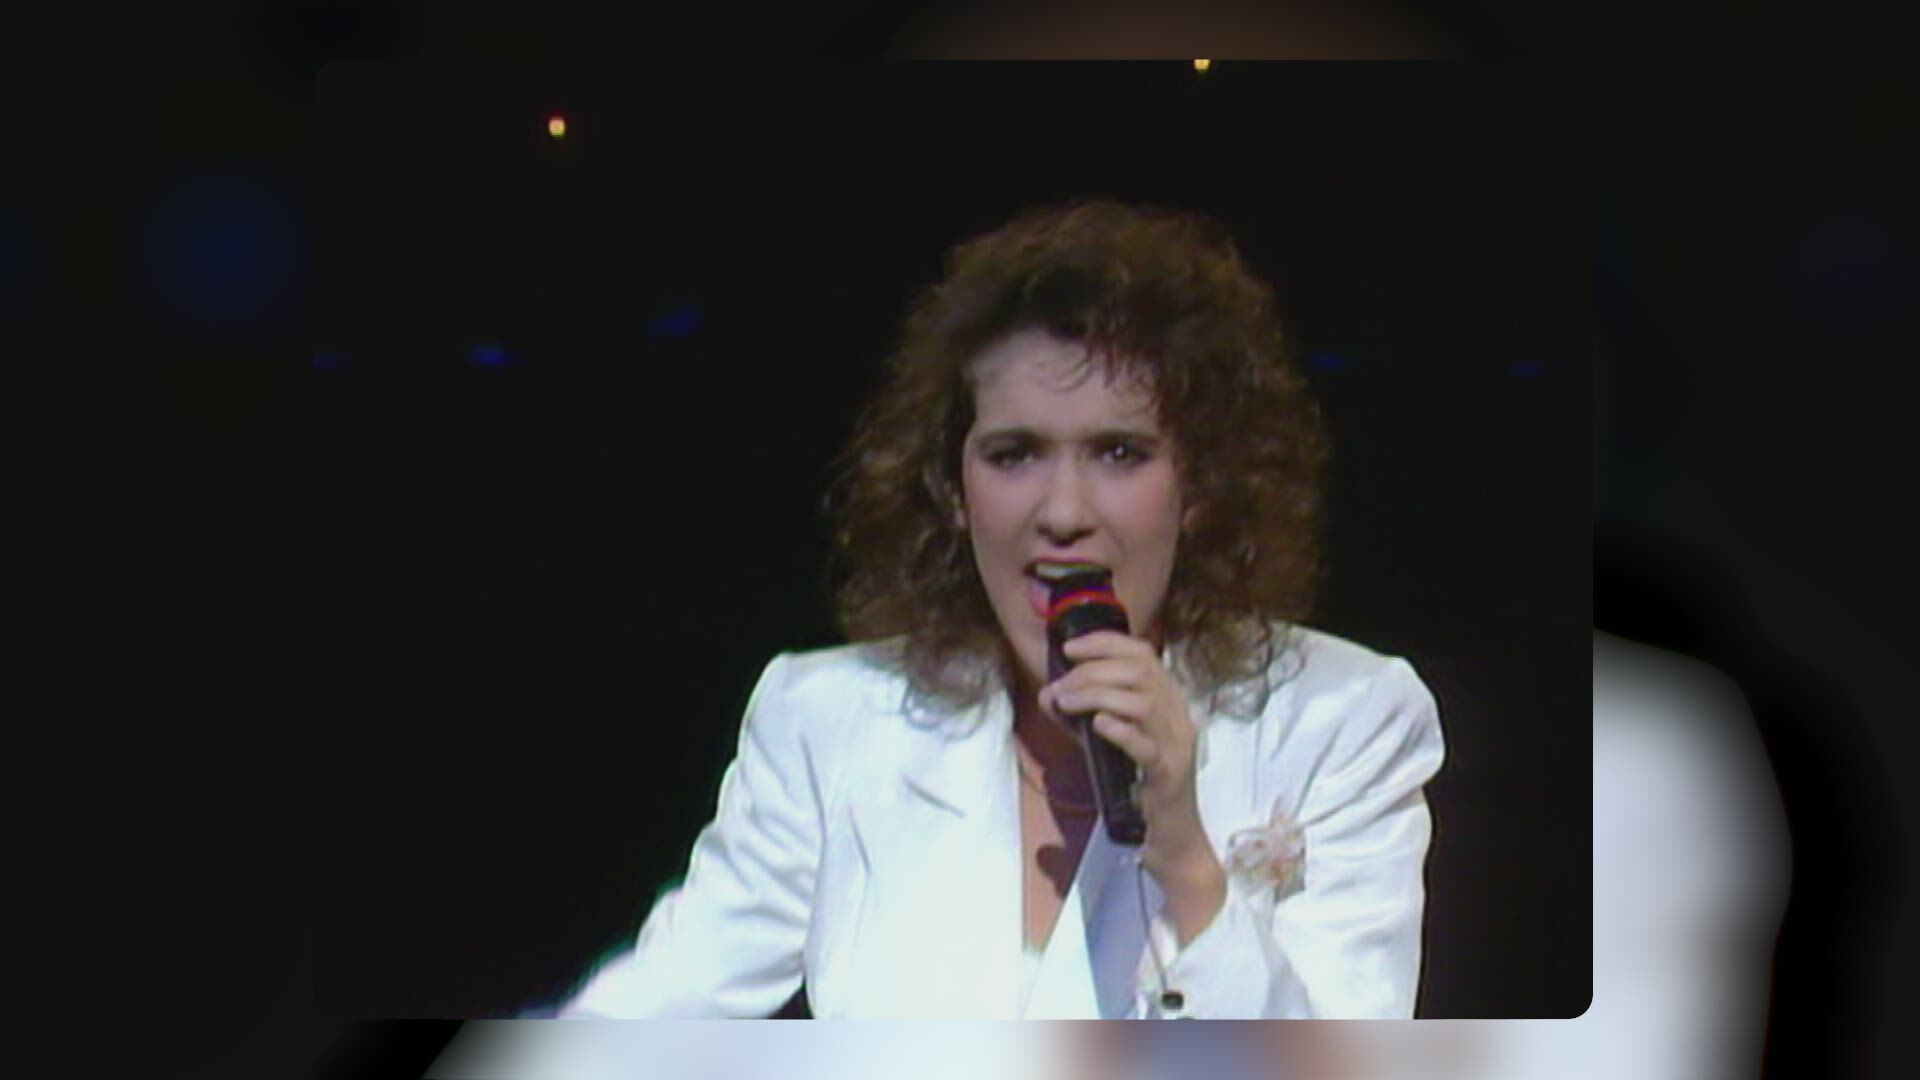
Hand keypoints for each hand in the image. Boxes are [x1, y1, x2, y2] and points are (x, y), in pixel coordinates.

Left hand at [1037, 631, 1226, 940]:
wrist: (1170, 836)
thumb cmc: (1138, 784)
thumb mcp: (1108, 742)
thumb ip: (1082, 717)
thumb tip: (1048, 694)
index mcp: (1168, 701)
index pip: (1143, 654)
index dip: (1105, 643)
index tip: (1070, 648)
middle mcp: (1178, 716)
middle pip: (1140, 673)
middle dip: (1092, 672)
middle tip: (1060, 688)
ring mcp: (1177, 745)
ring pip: (1142, 702)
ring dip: (1097, 696)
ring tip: (1066, 704)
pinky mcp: (1169, 774)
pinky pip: (1147, 746)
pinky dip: (1120, 730)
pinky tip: (1097, 726)